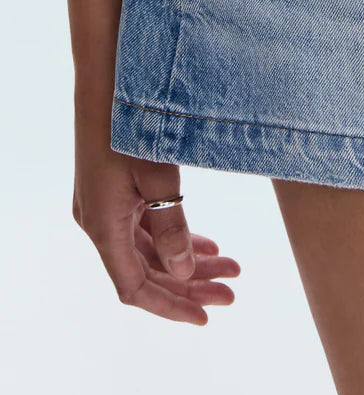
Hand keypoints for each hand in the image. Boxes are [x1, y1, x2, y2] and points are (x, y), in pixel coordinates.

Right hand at [73, 118, 240, 323]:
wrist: (105, 77)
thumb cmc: (131, 122)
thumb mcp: (158, 176)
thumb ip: (173, 227)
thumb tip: (183, 273)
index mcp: (104, 227)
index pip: (135, 288)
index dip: (170, 307)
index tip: (206, 317)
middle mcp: (99, 222)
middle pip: (147, 271)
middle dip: (190, 285)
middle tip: (232, 290)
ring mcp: (106, 205)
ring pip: (150, 248)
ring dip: (188, 260)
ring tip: (231, 266)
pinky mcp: (115, 189)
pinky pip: (146, 226)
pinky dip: (176, 236)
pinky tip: (207, 243)